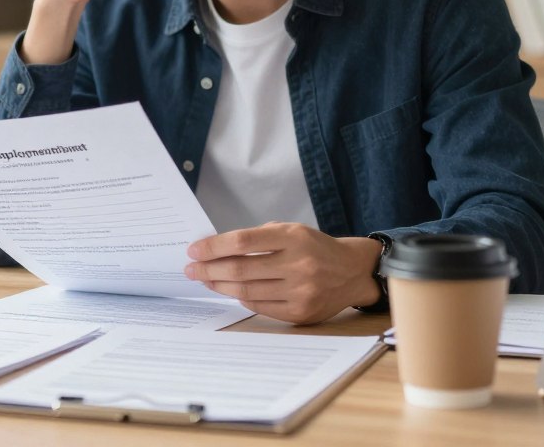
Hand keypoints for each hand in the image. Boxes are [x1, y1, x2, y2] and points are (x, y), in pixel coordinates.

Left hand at [185, 223, 383, 324]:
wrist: (352, 272)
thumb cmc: (315, 248)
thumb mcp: (292, 231)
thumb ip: (259, 238)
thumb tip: (217, 249)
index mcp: (293, 237)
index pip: (243, 241)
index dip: (214, 246)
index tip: (194, 250)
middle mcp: (298, 264)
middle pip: (240, 268)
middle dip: (209, 269)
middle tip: (191, 269)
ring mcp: (300, 291)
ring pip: (247, 291)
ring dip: (220, 285)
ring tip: (205, 280)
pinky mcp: (301, 312)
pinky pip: (260, 307)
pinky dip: (241, 299)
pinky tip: (231, 291)